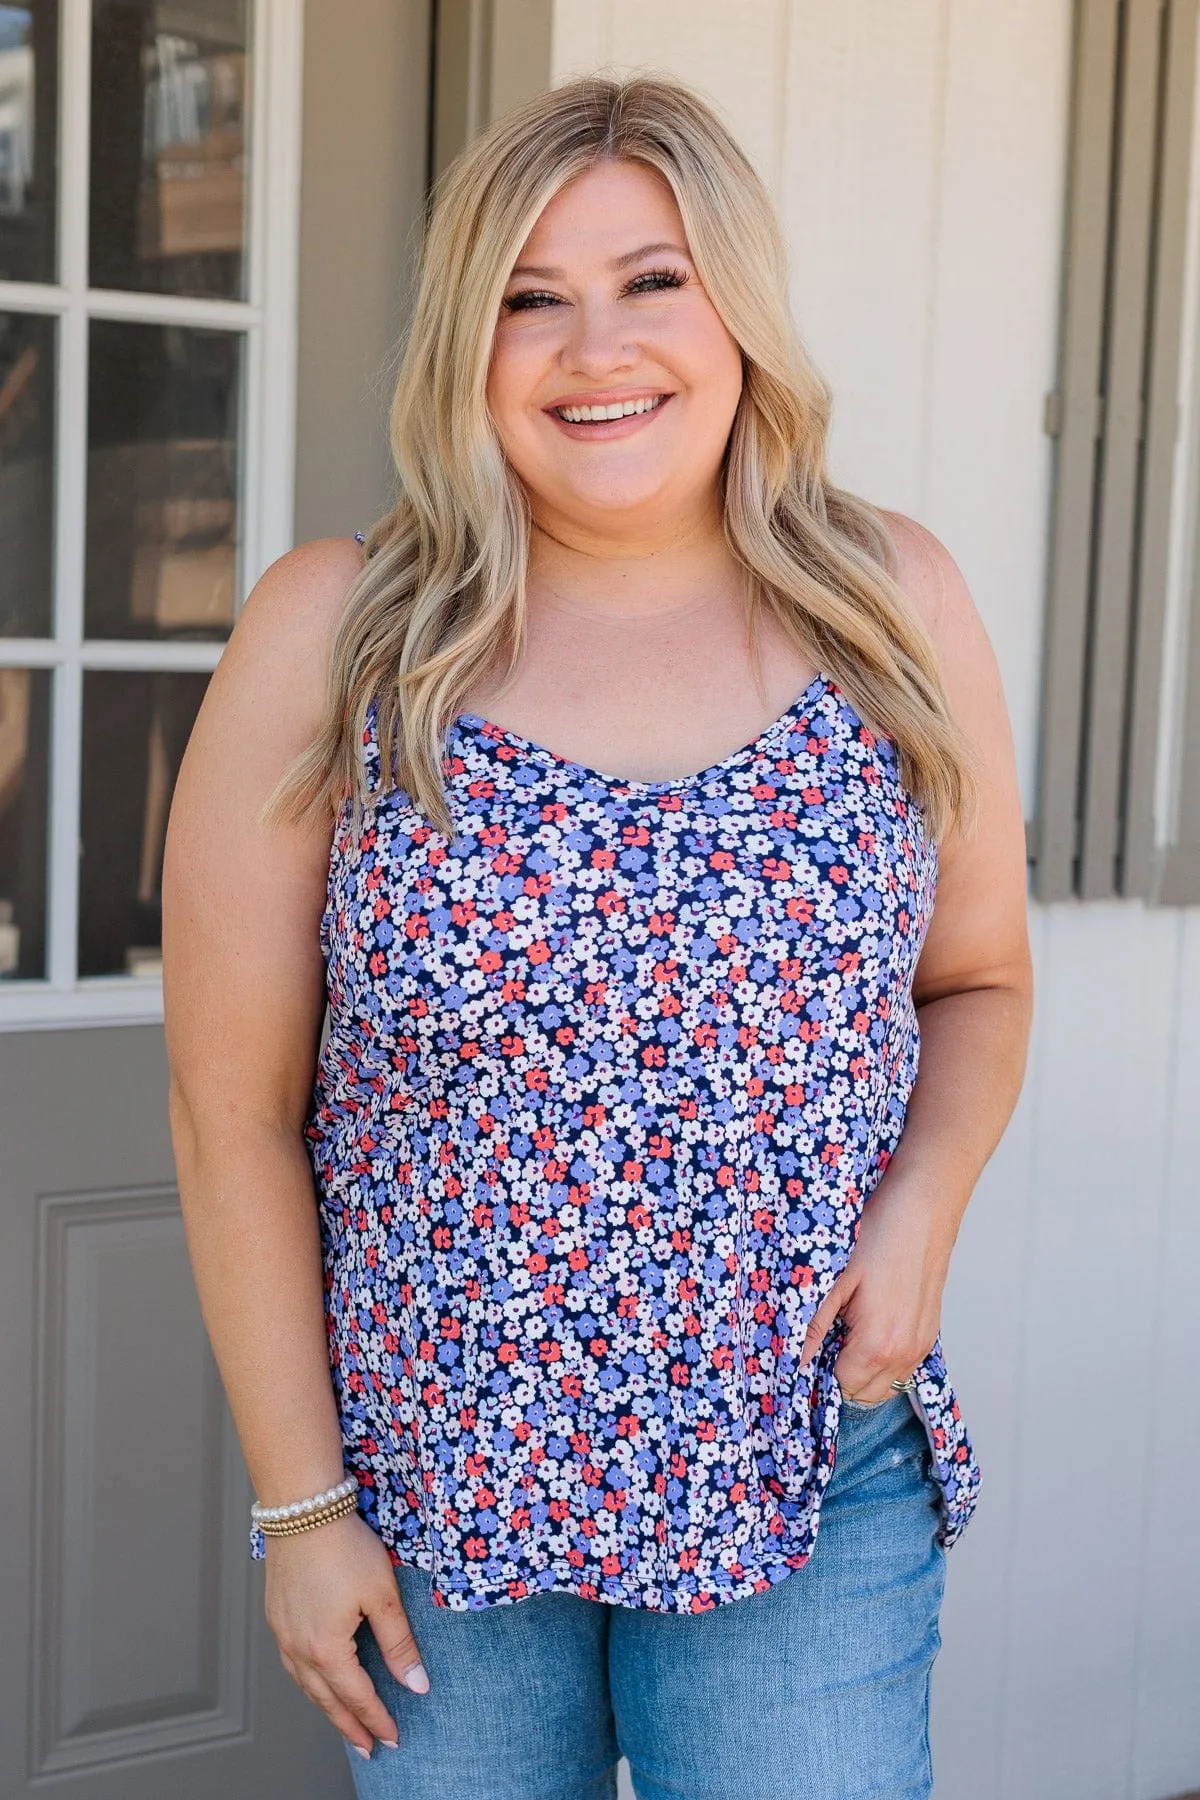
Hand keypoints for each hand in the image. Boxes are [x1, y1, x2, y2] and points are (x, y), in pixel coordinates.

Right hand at [264, 1510, 428, 1758]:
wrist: (303, 1509)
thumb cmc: (344, 1546)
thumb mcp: (381, 1595)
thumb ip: (398, 1643)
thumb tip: (416, 1684)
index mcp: (326, 1649)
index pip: (357, 1697)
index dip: (377, 1720)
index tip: (393, 1739)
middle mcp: (298, 1649)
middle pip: (328, 1701)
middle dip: (351, 1727)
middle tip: (370, 1748)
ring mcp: (283, 1634)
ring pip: (306, 1686)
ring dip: (328, 1708)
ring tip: (346, 1723)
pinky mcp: (277, 1616)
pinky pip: (293, 1664)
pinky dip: (310, 1683)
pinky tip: (319, 1681)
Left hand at [797, 1171, 950, 1404]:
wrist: (923, 1207)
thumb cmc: (879, 1234)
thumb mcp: (834, 1278)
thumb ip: (813, 1325)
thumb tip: (794, 1359)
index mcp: (878, 1344)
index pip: (841, 1388)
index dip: (819, 1372)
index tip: (809, 1348)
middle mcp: (905, 1353)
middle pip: (863, 1396)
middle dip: (839, 1376)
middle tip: (824, 1340)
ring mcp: (922, 1345)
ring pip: (885, 1385)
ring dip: (861, 1372)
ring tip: (845, 1333)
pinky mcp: (930, 1333)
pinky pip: (902, 1367)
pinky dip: (882, 1361)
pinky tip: (868, 1327)